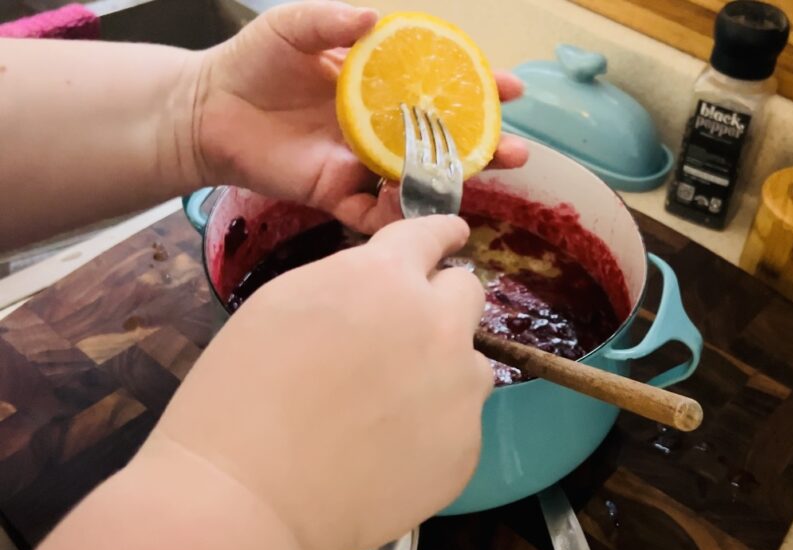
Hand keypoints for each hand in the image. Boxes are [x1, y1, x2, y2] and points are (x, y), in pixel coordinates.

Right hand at [143, 215, 491, 549]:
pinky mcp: (467, 445)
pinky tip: (390, 448)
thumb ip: (350, 282)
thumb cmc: (240, 395)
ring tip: (389, 407)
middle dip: (440, 302)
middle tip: (404, 334)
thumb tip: (383, 287)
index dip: (440, 234)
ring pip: (471, 361)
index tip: (450, 236)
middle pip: (467, 292)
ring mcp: (460, 387)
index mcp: (386, 277)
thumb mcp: (286, 303)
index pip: (433, 234)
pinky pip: (462, 419)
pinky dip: (436, 426)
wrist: (248, 497)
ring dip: (442, 368)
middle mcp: (438, 323)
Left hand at [192, 1, 527, 233]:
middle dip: (485, 147)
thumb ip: (330, 20)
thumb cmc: (250, 61)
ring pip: (417, 180)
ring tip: (475, 181)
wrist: (205, 109)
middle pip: (443, 140)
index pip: (440, 85)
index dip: (478, 86)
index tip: (512, 87)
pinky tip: (416, 211)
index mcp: (378, 86)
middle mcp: (379, 127)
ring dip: (450, 184)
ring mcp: (360, 163)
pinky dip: (396, 217)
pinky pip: (373, 214)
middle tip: (517, 151)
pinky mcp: (334, 194)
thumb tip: (372, 17)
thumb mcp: (291, 27)